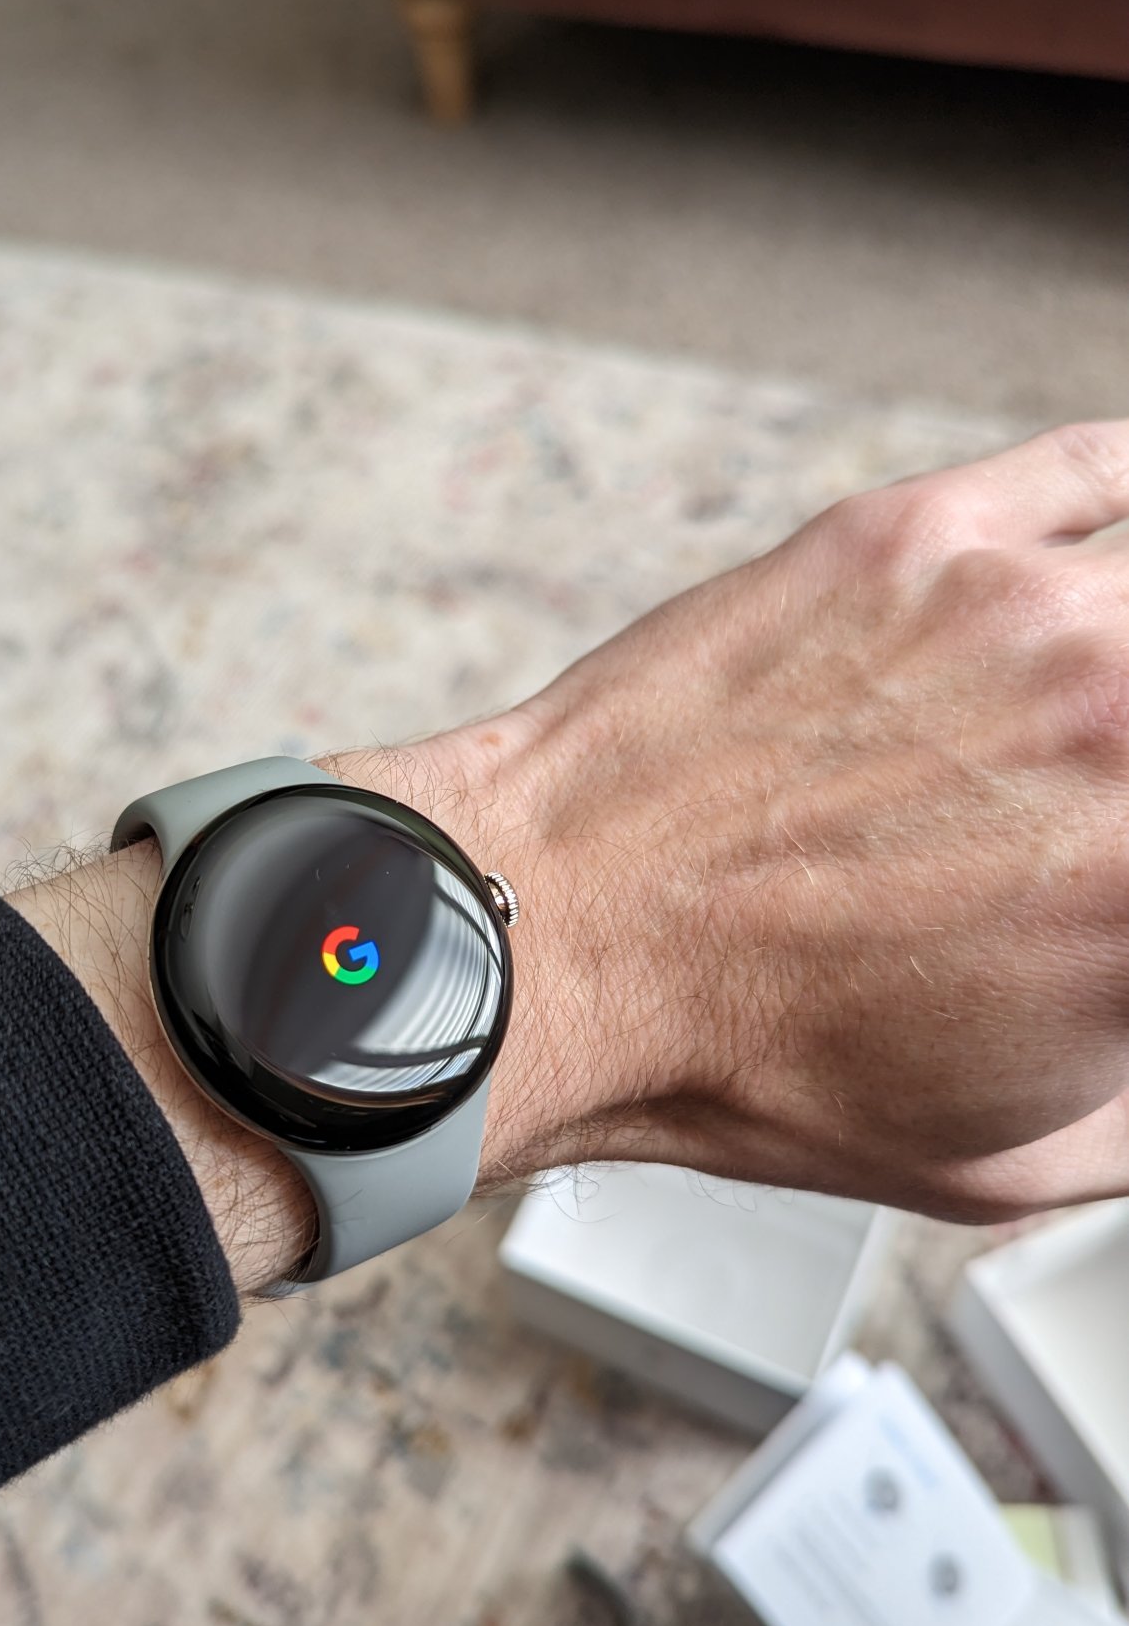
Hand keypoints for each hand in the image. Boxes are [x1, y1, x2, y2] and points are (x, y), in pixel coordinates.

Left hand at [20, 422, 1128, 1289]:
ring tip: (1077, 713)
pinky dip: (1113, 507)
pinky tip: (1082, 567)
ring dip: (1121, 658)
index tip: (1109, 870)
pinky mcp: (912, 537)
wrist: (554, 946)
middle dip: (1124, 774)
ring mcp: (1017, 611)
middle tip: (1086, 811)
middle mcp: (1118, 726)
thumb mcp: (1003, 1156)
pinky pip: (1089, 470)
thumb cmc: (740, 1054)